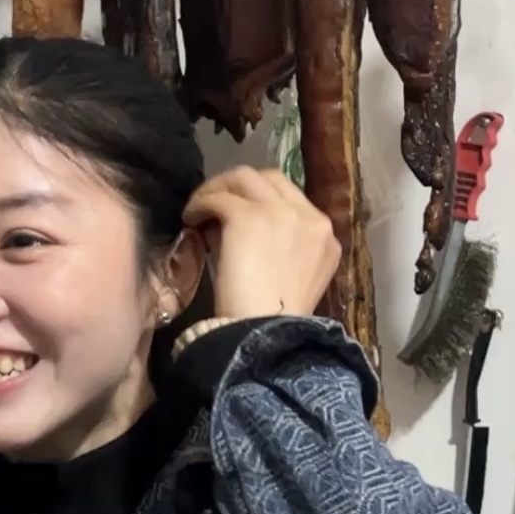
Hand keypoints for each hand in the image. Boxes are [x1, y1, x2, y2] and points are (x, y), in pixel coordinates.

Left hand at [181, 166, 339, 320]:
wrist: (267, 336)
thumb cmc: (275, 320)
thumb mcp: (291, 276)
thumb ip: (276, 246)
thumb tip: (234, 224)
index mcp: (324, 236)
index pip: (291, 199)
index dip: (260, 201)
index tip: (237, 216)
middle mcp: (309, 217)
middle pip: (270, 178)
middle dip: (239, 186)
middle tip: (215, 203)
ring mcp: (281, 213)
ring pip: (243, 177)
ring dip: (218, 188)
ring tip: (198, 208)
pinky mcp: (249, 217)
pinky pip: (218, 197)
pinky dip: (200, 203)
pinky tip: (189, 219)